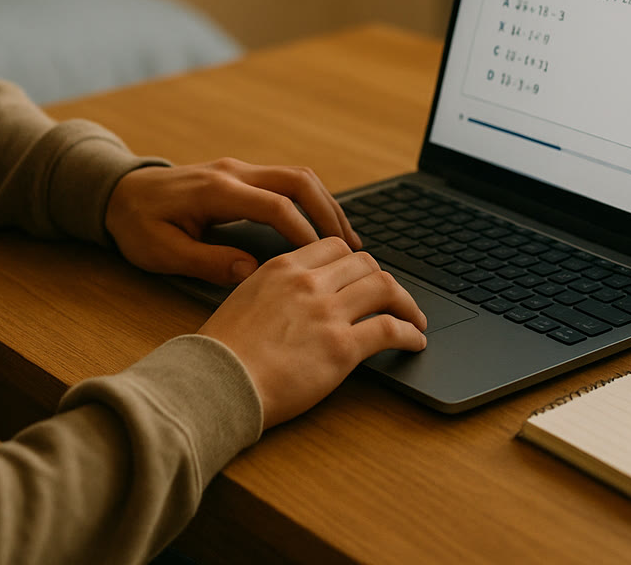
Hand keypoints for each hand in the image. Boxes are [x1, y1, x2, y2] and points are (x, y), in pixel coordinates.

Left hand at [104, 158, 358, 285]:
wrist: (117, 193)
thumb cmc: (137, 225)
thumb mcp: (162, 252)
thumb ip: (207, 261)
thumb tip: (251, 271)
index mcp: (216, 191)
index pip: (275, 205)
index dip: (303, 232)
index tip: (323, 260)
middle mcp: (232, 172)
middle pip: (297, 180)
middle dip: (328, 212)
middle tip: (350, 248)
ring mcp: (237, 169)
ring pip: (296, 176)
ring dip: (323, 204)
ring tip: (344, 239)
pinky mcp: (239, 175)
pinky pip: (284, 181)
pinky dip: (308, 200)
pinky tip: (319, 226)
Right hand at [198, 237, 427, 426]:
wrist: (216, 384)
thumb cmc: (221, 353)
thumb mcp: (243, 300)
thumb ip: (273, 289)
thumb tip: (292, 299)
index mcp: (283, 268)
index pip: (334, 246)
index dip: (354, 261)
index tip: (362, 275)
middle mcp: (309, 283)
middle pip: (364, 264)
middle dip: (382, 279)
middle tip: (391, 298)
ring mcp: (327, 313)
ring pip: (384, 288)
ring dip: (406, 303)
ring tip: (413, 318)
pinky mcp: (342, 347)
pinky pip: (389, 329)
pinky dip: (409, 333)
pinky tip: (414, 341)